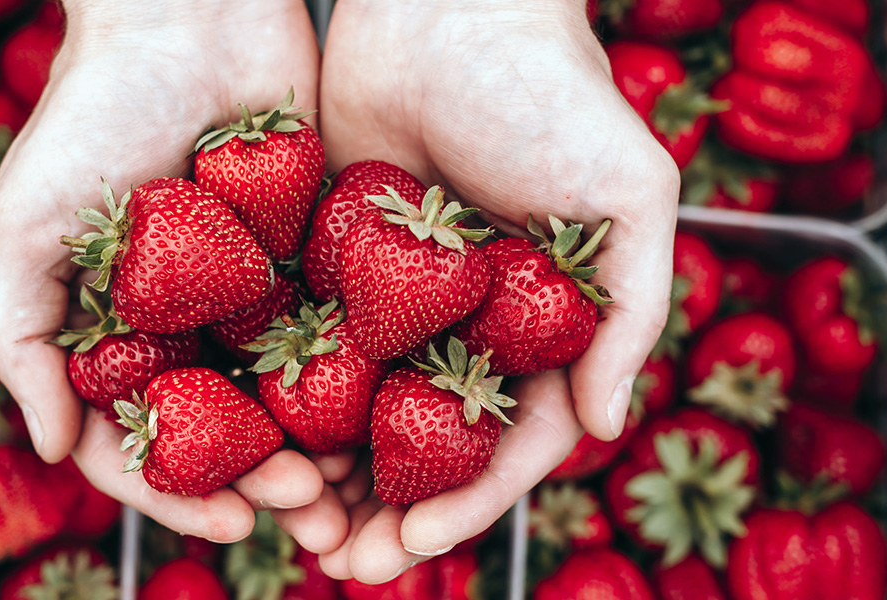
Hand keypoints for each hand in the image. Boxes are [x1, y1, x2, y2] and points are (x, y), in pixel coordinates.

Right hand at [0, 0, 325, 542]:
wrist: (188, 14)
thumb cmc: (90, 112)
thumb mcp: (24, 225)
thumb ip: (20, 340)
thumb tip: (50, 451)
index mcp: (118, 331)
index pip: (146, 439)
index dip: (182, 492)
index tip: (231, 523)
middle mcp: (186, 323)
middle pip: (229, 432)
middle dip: (266, 483)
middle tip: (312, 509)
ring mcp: (252, 293)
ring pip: (291, 396)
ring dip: (322, 450)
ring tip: (356, 487)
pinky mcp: (313, 254)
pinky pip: (340, 330)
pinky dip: (361, 379)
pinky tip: (393, 414)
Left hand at [315, 0, 679, 581]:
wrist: (448, 6)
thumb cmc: (552, 91)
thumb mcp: (627, 198)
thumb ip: (630, 312)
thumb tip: (611, 426)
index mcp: (540, 327)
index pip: (508, 442)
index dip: (467, 504)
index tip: (416, 548)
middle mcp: (468, 325)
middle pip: (427, 445)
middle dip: (389, 510)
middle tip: (343, 563)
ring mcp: (398, 299)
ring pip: (361, 409)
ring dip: (331, 472)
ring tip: (293, 522)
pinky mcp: (333, 263)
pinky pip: (308, 344)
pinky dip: (287, 399)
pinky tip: (256, 440)